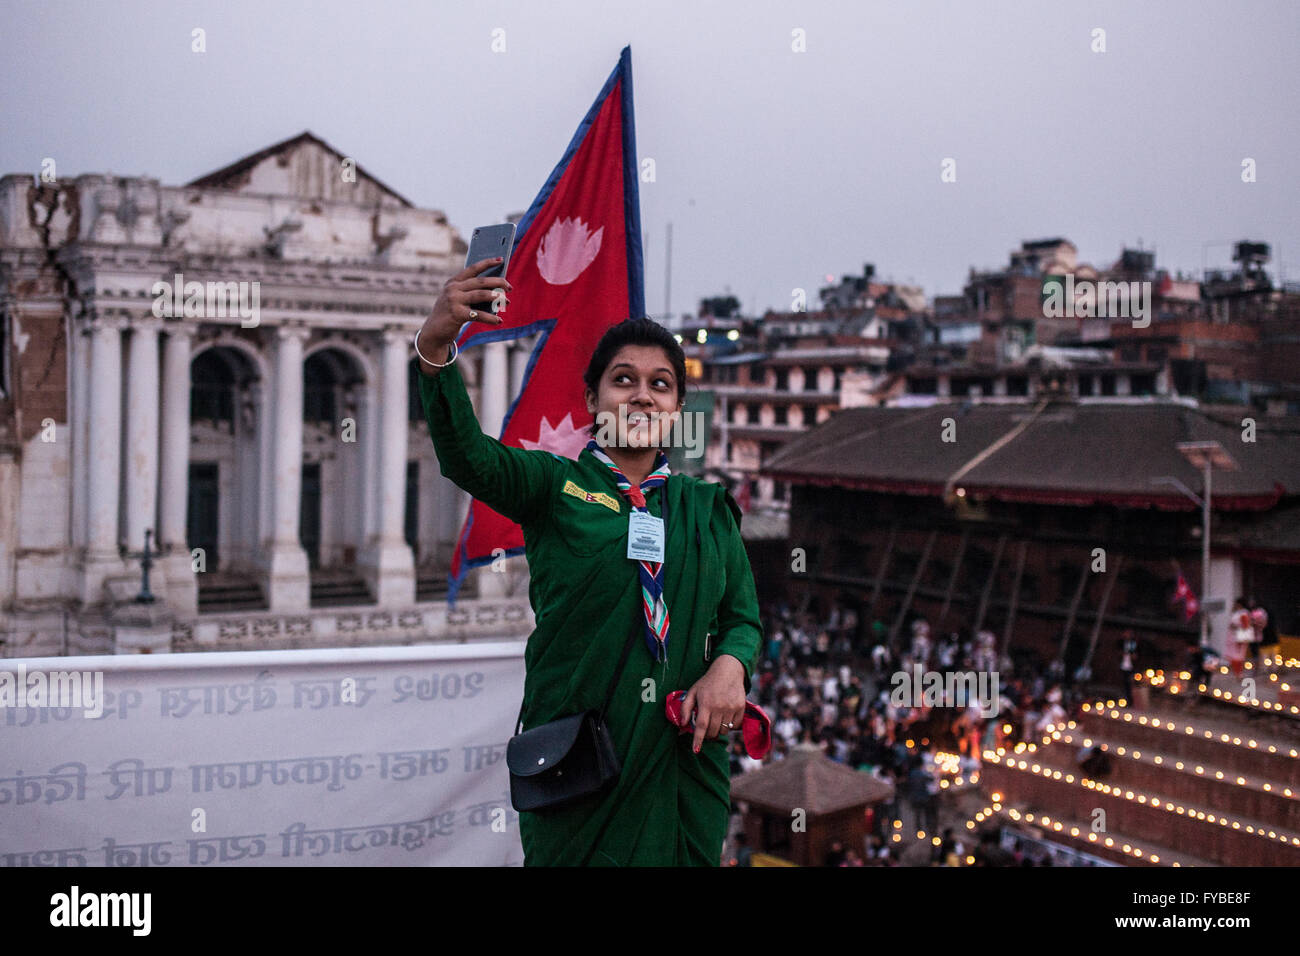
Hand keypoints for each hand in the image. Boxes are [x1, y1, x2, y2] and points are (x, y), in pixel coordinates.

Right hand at [416, 257, 511, 371]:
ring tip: (507, 301)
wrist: (433, 332)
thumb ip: (470, 293)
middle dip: (497, 282)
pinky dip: (490, 318)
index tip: (500, 259)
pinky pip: (478, 315)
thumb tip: (496, 292)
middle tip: (510, 287)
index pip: (473, 268)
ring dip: (496, 297)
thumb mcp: (456, 299)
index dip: (487, 263)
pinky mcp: (457, 314)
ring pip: (481, 295)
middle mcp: (453, 289)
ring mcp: (454, 301)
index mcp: (453, 282)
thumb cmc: (449, 314)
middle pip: (480, 281)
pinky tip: (499, 321)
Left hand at [679, 655, 746, 753]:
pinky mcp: (741, 707)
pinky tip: (725, 718)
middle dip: (707, 735)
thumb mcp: (693, 691)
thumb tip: (682, 725)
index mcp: (706, 703)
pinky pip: (735, 725)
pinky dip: (729, 725)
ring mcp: (731, 707)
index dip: (698, 740)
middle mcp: (719, 706)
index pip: (701, 726)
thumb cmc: (707, 682)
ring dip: (718, 731)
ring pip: (724, 730)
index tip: (696, 750)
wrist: (728, 670)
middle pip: (713, 731)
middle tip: (705, 731)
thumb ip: (685, 708)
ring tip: (715, 721)